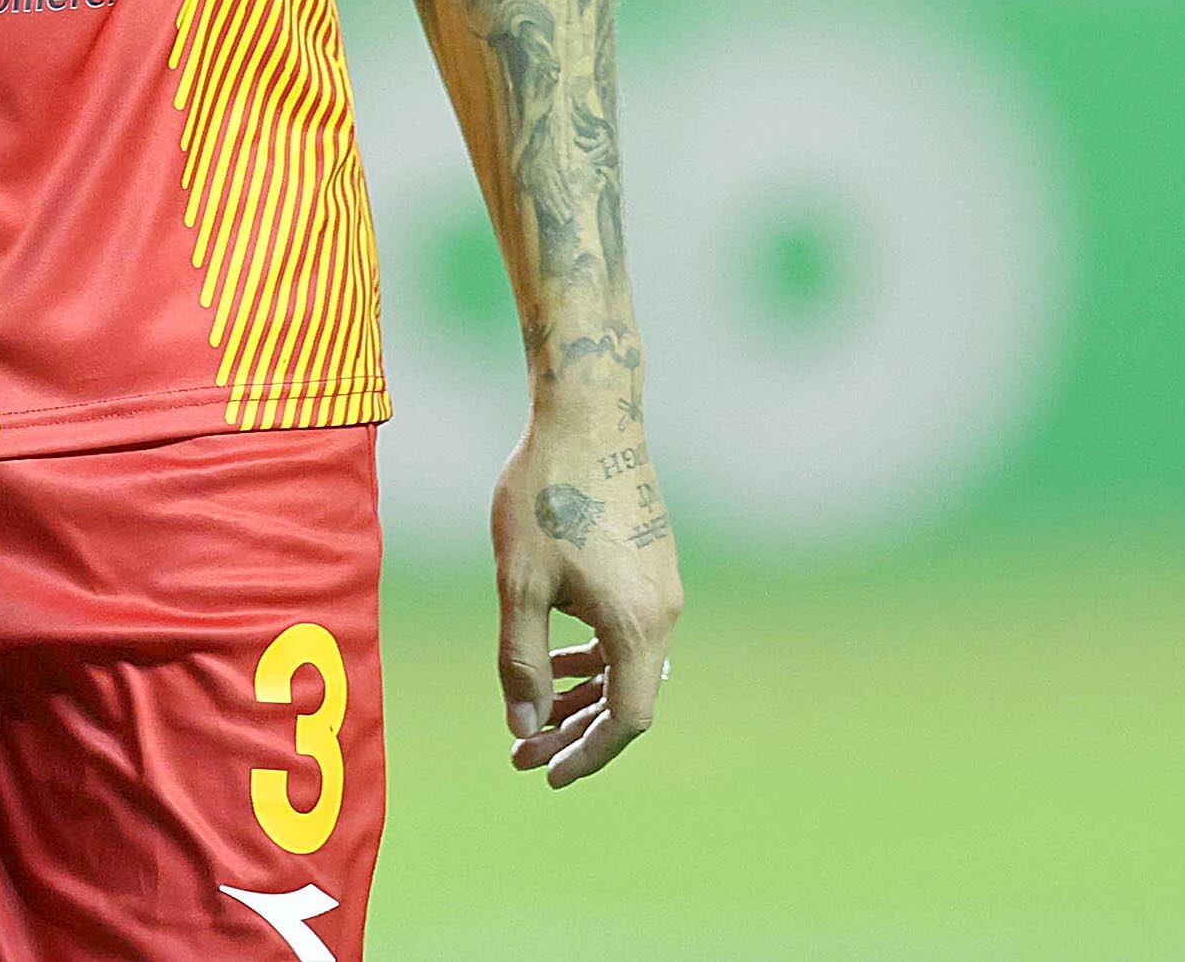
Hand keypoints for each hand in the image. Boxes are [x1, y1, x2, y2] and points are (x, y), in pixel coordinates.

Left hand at [488, 396, 681, 786]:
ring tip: (530, 712)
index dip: (588, 755)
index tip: (545, 772)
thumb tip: (525, 723)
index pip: (627, 720)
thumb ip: (523, 660)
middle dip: (575, 731)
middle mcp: (664, 610)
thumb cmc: (546, 494)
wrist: (589, 414)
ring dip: (582, 694)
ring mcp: (663, 585)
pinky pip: (630, 630)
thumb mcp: (520, 583)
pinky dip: (596, 654)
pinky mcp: (653, 562)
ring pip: (628, 663)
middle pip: (629, 697)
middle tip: (521, 752)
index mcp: (637, 624)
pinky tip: (557, 653)